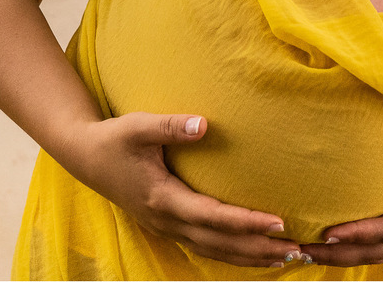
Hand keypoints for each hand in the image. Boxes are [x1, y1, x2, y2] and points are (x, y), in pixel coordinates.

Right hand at [61, 111, 303, 267]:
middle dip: (258, 249)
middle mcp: (167, 220)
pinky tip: (255, 254)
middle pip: (219, 243)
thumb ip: (171, 126)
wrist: (86, 157)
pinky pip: (205, 246)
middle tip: (296, 251)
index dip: (246, 222)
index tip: (279, 222)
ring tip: (286, 259)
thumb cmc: (115, 139)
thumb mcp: (139, 126)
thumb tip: (204, 124)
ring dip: (250, 257)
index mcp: (163, 198)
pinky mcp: (168, 226)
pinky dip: (232, 253)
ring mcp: (166, 227)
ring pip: (213, 251)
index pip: (213, 216)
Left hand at [300, 127, 382, 266]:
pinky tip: (327, 242)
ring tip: (303, 252)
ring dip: (341, 256)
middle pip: (377, 250)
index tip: (329, 232)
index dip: (361, 233)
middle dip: (340, 253)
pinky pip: (379, 245)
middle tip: (301, 248)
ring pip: (376, 253)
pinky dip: (352, 248)